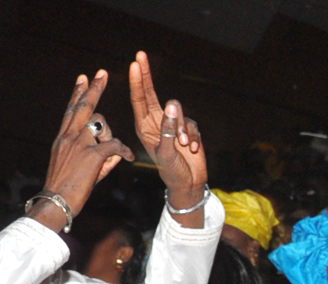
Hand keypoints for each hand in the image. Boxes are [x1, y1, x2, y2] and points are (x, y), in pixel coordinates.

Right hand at [39, 71, 134, 222]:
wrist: (56, 202)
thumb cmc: (66, 190)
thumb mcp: (77, 168)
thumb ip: (97, 157)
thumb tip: (113, 151)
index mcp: (62, 138)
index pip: (71, 110)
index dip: (78, 94)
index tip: (82, 78)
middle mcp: (69, 136)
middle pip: (83, 106)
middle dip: (94, 89)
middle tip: (102, 73)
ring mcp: (79, 144)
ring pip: (101, 125)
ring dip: (111, 135)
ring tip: (114, 152)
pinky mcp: (92, 155)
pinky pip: (115, 145)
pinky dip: (124, 150)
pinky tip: (130, 157)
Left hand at [129, 52, 206, 209]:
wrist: (189, 185)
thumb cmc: (172, 172)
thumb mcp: (167, 153)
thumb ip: (168, 130)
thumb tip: (172, 106)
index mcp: (144, 127)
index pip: (139, 100)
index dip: (138, 81)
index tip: (135, 64)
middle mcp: (156, 122)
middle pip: (151, 93)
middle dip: (146, 75)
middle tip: (140, 55)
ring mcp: (171, 125)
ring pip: (178, 110)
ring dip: (182, 127)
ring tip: (183, 145)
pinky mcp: (186, 129)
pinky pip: (191, 123)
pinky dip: (192, 135)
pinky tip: (192, 149)